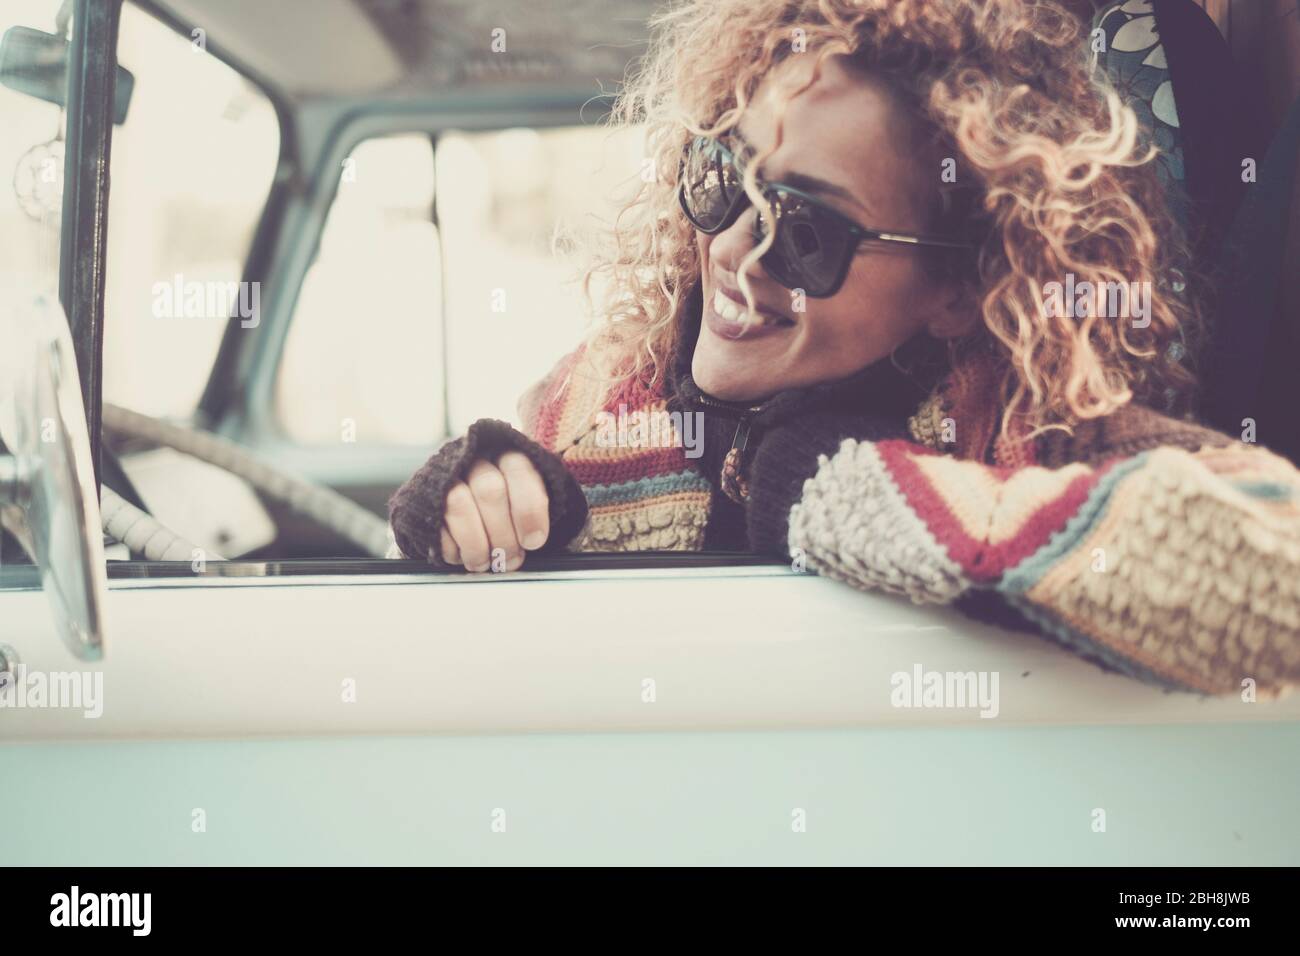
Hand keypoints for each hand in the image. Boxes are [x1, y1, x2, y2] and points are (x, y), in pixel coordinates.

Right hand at [440, 451, 549, 571]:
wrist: (462, 515)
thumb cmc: (506, 511)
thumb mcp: (527, 506)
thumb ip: (532, 515)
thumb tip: (533, 538)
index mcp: (506, 455)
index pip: (518, 470)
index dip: (528, 509)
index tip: (533, 541)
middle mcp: (475, 460)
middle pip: (489, 489)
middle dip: (502, 534)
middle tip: (510, 559)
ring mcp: (447, 478)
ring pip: (458, 503)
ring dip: (476, 544)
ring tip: (485, 563)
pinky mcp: (425, 498)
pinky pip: (434, 522)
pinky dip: (451, 548)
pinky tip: (463, 556)